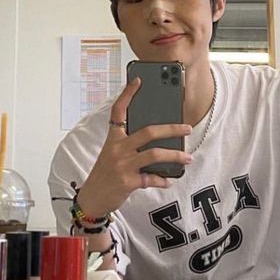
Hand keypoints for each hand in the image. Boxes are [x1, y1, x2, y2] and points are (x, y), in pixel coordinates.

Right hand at [76, 77, 191, 217]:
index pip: (118, 111)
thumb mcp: (112, 154)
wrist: (92, 198)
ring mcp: (122, 165)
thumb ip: (130, 145)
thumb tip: (158, 141)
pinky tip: (169, 179)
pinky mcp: (127, 181)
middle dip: (171, 129)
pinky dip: (162, 179)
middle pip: (148, 132)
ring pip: (154, 154)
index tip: (138, 81)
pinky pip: (151, 178)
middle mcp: (117, 148)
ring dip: (174, 155)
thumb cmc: (105, 174)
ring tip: (186, 157)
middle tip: (187, 128)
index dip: (127, 94)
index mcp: (113, 138)